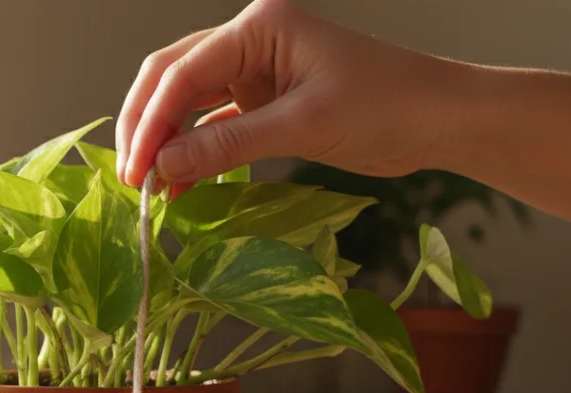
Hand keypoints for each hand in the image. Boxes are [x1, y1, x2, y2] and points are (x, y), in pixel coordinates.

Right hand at [116, 0, 460, 191]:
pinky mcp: (263, 102)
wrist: (439, 119)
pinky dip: (193, 153)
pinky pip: (213, 126)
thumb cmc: (387, 106)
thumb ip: (229, 146)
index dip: (151, 122)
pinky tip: (178, 183)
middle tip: (131, 179)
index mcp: (259, 26)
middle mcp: (249, 41)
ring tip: (150, 188)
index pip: (183, 71)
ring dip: (165, 143)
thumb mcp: (304, 126)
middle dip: (146, 128)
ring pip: (186, 103)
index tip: (135, 169)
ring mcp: (254, 71)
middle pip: (172, 80)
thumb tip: (164, 166)